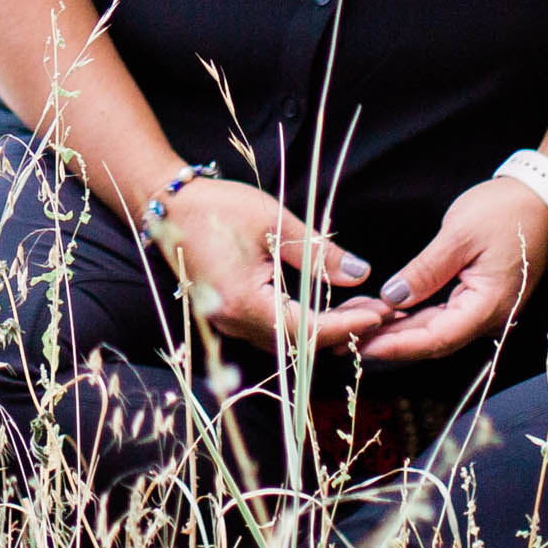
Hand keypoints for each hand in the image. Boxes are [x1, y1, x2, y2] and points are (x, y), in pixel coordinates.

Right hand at [152, 176, 384, 352]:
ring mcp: (226, 323)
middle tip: (379, 312)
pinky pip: (270, 332)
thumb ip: (318, 254)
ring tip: (358, 308)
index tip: (379, 313)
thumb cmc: (219, 207)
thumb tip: (360, 274)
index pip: (307, 330)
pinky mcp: (226, 315)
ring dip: (322, 330)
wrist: (167, 203)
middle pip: (298, 344)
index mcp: (245, 302)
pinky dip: (300, 325)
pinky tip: (322, 306)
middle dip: (342, 331)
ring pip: (285, 342)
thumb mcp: (275, 223)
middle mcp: (233, 323)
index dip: (347, 325)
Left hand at [353, 176, 547, 361]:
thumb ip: (426, 270)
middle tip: (346, 341)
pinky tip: (385, 313)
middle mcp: (488, 318)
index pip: (436, 338)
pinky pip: (441, 317)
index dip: (397, 345)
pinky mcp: (476, 300)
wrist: (541, 200)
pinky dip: (412, 317)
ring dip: (398, 331)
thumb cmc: (505, 212)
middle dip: (389, 342)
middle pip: (433, 341)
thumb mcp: (459, 234)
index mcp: (488, 306)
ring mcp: (483, 311)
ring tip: (357, 327)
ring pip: (435, 331)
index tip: (363, 344)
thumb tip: (392, 297)